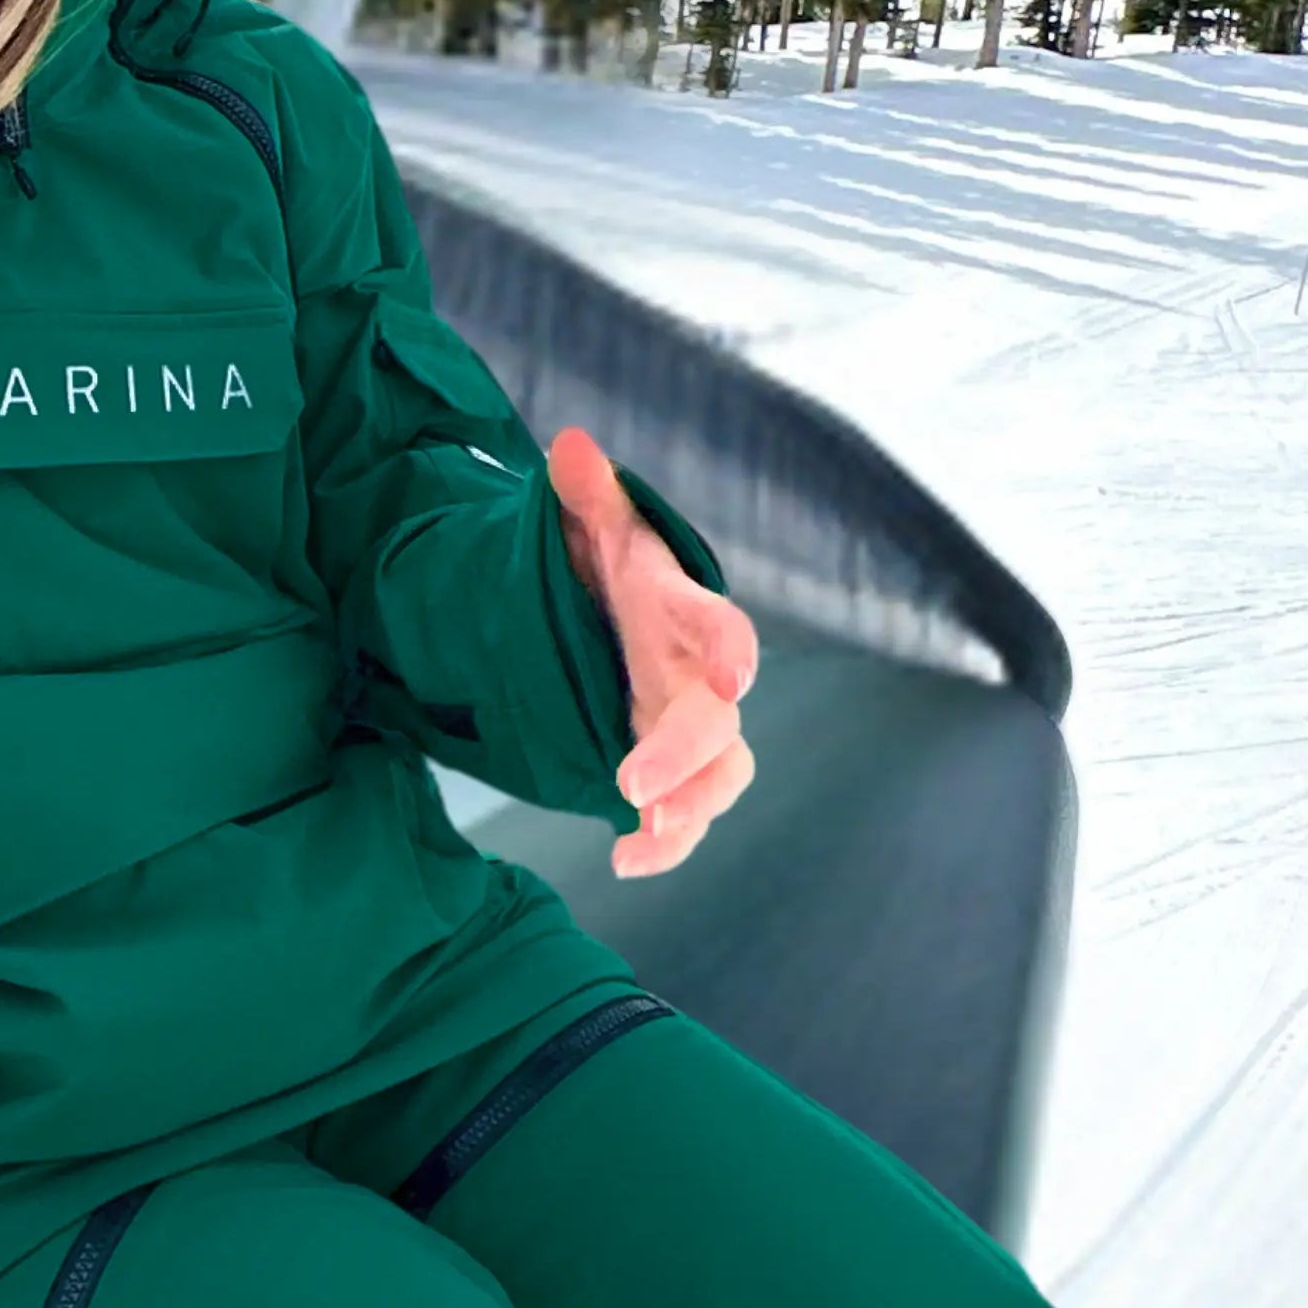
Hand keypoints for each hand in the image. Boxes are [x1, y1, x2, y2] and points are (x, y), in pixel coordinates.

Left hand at [547, 427, 757, 878]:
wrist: (604, 615)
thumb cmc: (605, 568)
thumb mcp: (589, 528)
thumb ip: (585, 495)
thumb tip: (570, 445)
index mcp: (683, 615)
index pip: (723, 629)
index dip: (733, 650)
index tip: (737, 676)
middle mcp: (698, 677)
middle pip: (716, 723)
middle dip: (685, 757)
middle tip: (634, 787)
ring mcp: (687, 729)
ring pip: (718, 778)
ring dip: (690, 811)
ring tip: (647, 836)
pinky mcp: (670, 770)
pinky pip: (684, 818)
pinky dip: (664, 847)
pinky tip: (623, 862)